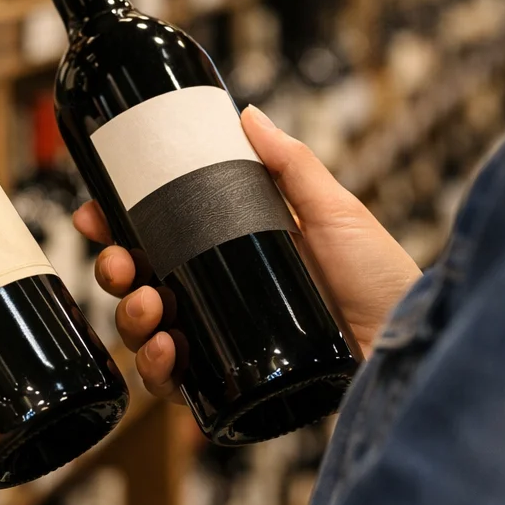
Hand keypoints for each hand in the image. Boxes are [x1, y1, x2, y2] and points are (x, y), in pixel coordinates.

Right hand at [76, 104, 421, 401]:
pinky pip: (176, 387)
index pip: (155, 239)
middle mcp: (218, 299)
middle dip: (114, 274)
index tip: (93, 214)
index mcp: (229, 253)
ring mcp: (222, 344)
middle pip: (139, 286)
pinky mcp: (231, 388)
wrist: (411, 339)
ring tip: (150, 307)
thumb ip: (292, 166)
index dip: (115, 228)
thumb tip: (248, 116)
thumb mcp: (336, 212)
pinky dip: (159, 372)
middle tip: (120, 265)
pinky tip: (167, 353)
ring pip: (147, 335)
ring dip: (131, 321)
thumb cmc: (383, 277)